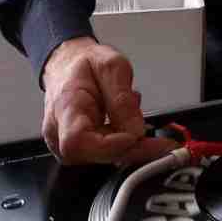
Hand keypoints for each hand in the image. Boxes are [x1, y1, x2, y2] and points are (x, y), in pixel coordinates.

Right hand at [41, 37, 177, 165]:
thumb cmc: (86, 64)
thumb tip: (136, 130)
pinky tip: (128, 122)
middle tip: (162, 143)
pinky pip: (104, 152)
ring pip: (101, 156)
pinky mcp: (78, 147)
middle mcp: (59, 131)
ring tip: (137, 115)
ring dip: (130, 143)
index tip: (136, 137)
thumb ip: (122, 99)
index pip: (78, 141)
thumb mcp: (112, 67)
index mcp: (65, 107)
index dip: (108, 146)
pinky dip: (124, 141)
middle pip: (93, 154)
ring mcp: (65, 142)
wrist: (68, 64)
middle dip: (131, 148)